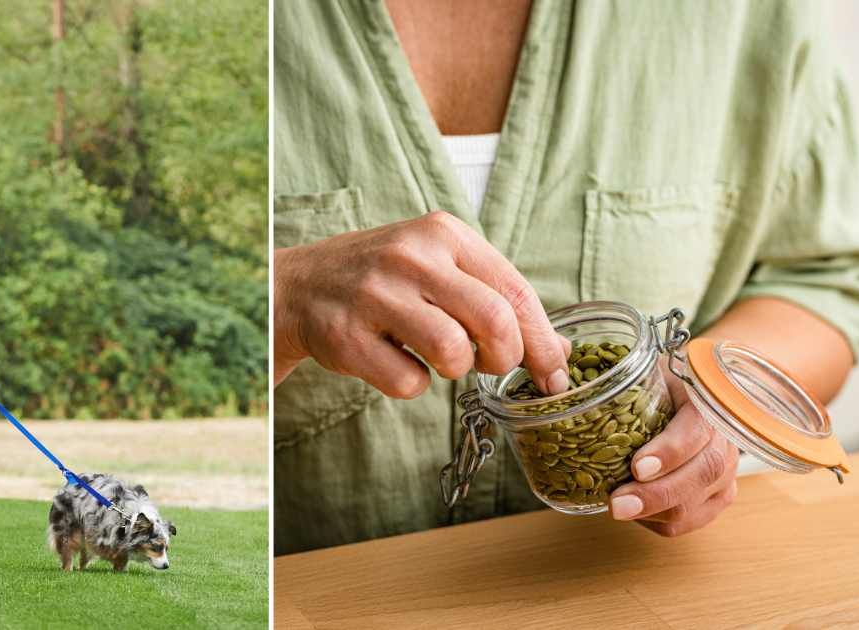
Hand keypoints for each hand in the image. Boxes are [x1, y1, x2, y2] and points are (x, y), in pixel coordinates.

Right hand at [274, 211, 570, 397]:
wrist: (299, 286)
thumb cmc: (383, 280)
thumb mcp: (438, 266)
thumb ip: (495, 297)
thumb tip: (559, 351)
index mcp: (442, 233)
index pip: (515, 291)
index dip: (543, 341)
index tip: (554, 373)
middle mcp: (410, 257)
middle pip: (494, 321)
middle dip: (506, 358)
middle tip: (492, 366)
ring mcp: (374, 296)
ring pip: (452, 353)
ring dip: (456, 371)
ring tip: (439, 359)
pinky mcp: (346, 336)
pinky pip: (408, 382)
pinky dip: (411, 384)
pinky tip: (396, 362)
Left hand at [608, 358, 739, 535]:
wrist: (688, 398)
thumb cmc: (656, 384)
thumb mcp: (641, 370)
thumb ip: (614, 378)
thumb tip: (560, 385)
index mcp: (706, 402)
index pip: (697, 430)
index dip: (670, 451)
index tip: (637, 467)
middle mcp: (724, 439)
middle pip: (700, 474)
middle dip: (655, 494)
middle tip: (617, 504)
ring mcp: (726, 473)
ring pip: (694, 504)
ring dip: (652, 512)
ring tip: (617, 508)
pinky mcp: (717, 498)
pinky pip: (689, 521)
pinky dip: (657, 520)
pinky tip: (634, 512)